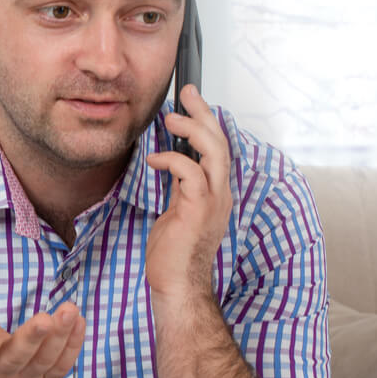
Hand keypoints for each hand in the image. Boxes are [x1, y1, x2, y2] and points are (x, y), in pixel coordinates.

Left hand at [144, 83, 233, 303]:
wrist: (176, 283)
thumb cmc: (174, 252)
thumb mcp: (178, 208)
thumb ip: (180, 185)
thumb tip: (172, 160)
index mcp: (217, 192)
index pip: (218, 147)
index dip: (208, 120)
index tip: (192, 100)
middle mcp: (221, 194)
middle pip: (222, 142)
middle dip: (204, 113)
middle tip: (186, 93)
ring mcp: (213, 202)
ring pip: (214, 152)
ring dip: (193, 130)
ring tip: (172, 118)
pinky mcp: (197, 210)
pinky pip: (191, 174)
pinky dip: (172, 160)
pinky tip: (154, 159)